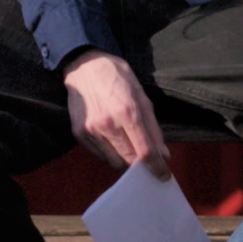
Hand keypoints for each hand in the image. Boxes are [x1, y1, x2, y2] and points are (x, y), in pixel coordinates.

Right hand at [60, 50, 169, 178]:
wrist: (83, 66)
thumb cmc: (116, 76)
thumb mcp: (141, 95)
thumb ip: (152, 127)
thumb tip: (163, 154)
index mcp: (127, 111)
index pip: (145, 151)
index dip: (157, 167)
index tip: (164, 176)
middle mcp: (107, 124)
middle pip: (129, 161)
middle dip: (142, 166)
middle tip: (147, 161)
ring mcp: (90, 131)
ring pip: (114, 162)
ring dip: (125, 160)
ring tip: (128, 147)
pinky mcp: (78, 134)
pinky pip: (99, 155)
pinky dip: (110, 154)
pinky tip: (112, 140)